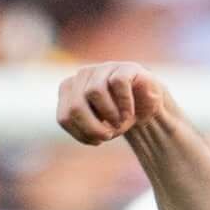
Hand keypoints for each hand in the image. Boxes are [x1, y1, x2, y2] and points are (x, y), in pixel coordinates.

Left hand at [55, 60, 176, 145]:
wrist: (146, 107)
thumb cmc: (118, 118)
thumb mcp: (100, 129)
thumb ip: (89, 129)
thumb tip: (95, 130)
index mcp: (69, 90)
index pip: (64, 117)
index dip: (81, 134)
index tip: (97, 141)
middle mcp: (82, 75)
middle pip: (75, 106)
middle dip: (92, 128)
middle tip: (107, 136)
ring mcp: (103, 68)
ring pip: (94, 91)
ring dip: (108, 114)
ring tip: (120, 123)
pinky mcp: (124, 67)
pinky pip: (118, 82)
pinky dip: (124, 103)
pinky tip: (129, 113)